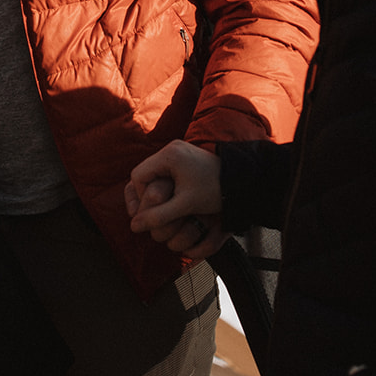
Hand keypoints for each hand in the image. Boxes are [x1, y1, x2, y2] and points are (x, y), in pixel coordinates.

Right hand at [125, 140, 224, 258]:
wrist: (241, 179)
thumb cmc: (214, 191)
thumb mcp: (185, 205)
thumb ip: (158, 216)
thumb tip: (134, 227)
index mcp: (169, 154)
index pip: (139, 176)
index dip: (141, 197)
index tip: (153, 212)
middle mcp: (171, 148)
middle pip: (144, 174)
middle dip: (146, 195)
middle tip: (154, 213)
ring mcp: (178, 151)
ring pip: (153, 174)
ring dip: (155, 192)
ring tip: (163, 208)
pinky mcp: (184, 157)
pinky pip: (164, 172)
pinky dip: (164, 187)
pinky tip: (172, 200)